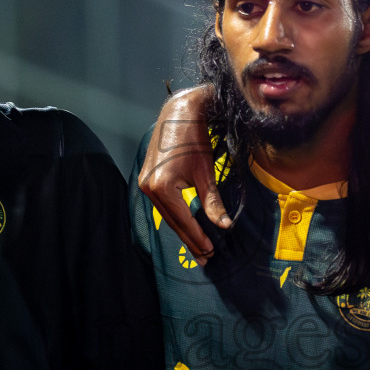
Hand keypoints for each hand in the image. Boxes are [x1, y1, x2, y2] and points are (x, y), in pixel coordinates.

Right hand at [137, 86, 227, 263]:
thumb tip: (224, 226)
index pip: (183, 220)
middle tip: (205, 256)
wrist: (179, 113)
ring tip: (198, 246)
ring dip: (183, 230)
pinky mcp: (147, 179)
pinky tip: (186, 226)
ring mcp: (144, 183)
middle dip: (190, 239)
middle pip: (172, 221)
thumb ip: (212, 201)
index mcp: (161, 187)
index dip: (197, 237)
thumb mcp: (206, 172)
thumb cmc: (194, 139)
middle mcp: (148, 188)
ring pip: (167, 214)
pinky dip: (176, 216)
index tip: (210, 251)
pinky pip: (163, 205)